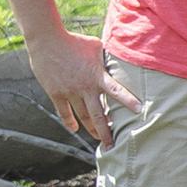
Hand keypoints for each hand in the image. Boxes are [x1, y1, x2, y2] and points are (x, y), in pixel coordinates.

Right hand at [26, 31, 140, 147]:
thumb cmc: (75, 41)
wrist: (46, 40)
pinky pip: (64, 112)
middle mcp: (85, 88)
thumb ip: (108, 56)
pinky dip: (70, 122)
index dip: (129, 101)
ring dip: (91, 129)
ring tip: (99, 138)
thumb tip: (123, 54)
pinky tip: (75, 129)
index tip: (140, 111)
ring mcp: (69, 92)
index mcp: (97, 76)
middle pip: (98, 115)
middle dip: (106, 132)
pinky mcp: (56, 93)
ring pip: (83, 116)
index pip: (117, 91)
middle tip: (114, 145)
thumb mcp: (97, 46)